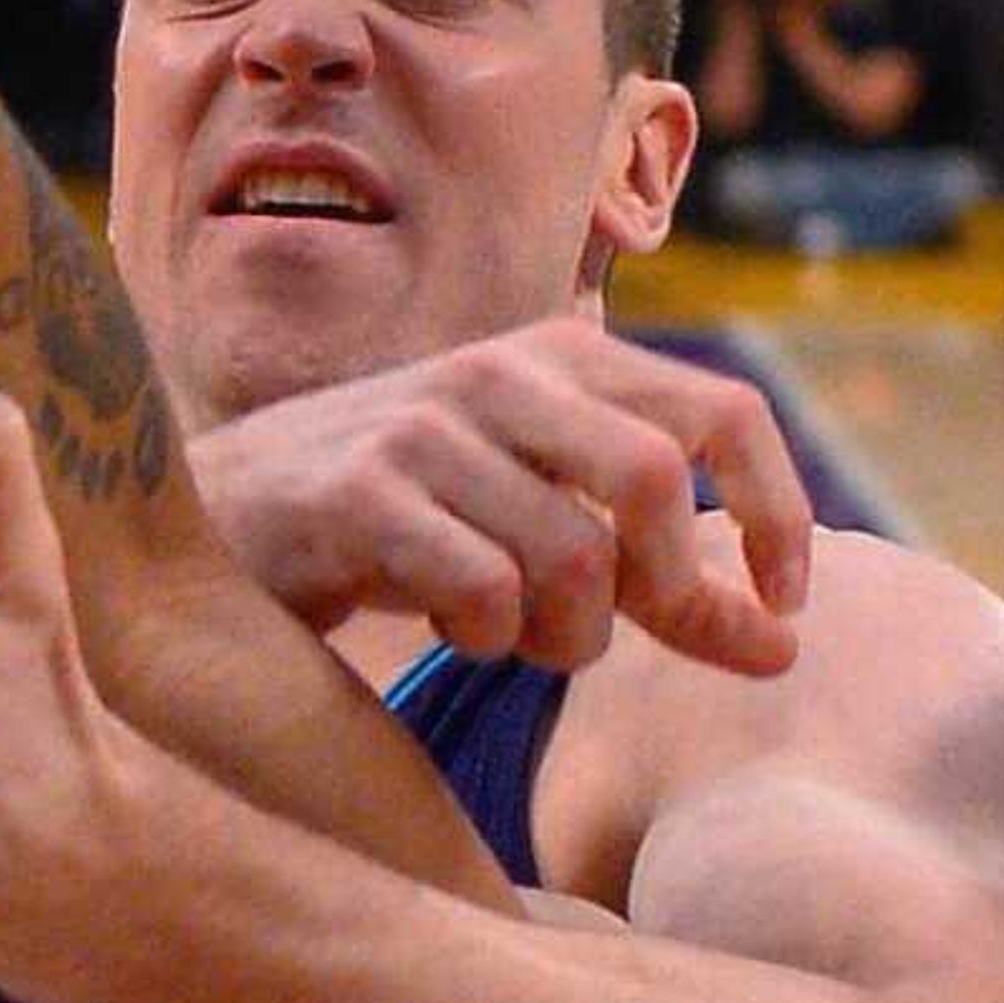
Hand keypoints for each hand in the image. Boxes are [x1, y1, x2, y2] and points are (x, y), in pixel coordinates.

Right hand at [182, 319, 816, 674]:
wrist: (217, 516)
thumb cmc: (402, 527)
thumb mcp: (543, 528)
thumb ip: (659, 578)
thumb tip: (785, 646)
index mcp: (565, 356)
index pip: (725, 411)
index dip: (777, 514)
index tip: (783, 604)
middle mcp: (503, 372)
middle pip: (654, 479)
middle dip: (667, 589)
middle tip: (630, 637)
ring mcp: (427, 426)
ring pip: (572, 559)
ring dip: (565, 638)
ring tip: (516, 637)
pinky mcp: (359, 492)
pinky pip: (484, 594)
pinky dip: (488, 639)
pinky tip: (446, 622)